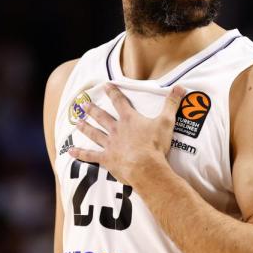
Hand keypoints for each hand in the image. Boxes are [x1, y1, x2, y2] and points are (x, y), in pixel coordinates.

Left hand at [69, 84, 186, 186]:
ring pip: (94, 134)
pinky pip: (91, 156)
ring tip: (77, 123)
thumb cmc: (156, 145)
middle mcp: (116, 130)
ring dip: (85, 128)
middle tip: (83, 104)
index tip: (106, 85)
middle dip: (93, 110)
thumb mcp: (167, 121)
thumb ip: (172, 103)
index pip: (120, 102)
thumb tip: (181, 87)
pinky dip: (81, 154)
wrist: (146, 167)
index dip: (113, 92)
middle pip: (102, 117)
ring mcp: (110, 145)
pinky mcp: (107, 159)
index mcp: (130, 119)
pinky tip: (71, 151)